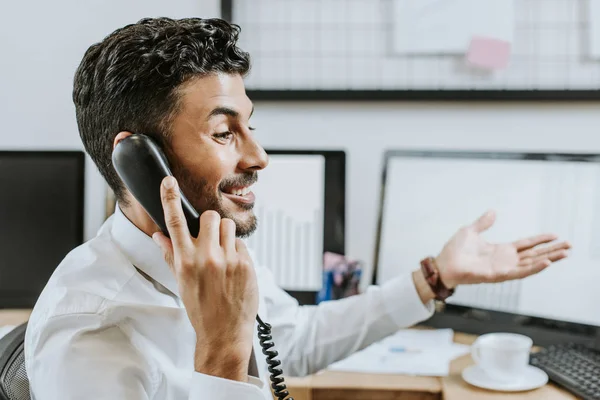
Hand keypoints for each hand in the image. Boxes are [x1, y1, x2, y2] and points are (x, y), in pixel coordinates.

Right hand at [152, 176, 257, 381]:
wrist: (224, 332)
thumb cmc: (200, 308)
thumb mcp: (181, 282)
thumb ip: (171, 255)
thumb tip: (159, 235)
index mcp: (184, 261)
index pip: (175, 223)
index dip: (170, 198)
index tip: (169, 181)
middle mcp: (205, 258)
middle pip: (211, 216)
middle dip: (211, 223)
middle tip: (211, 238)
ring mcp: (228, 260)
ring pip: (229, 227)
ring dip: (226, 236)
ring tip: (223, 255)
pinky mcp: (246, 264)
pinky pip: (241, 244)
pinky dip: (237, 252)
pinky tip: (234, 269)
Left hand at [436, 210, 570, 288]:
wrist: (443, 264)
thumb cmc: (454, 250)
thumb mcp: (470, 231)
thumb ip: (483, 223)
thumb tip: (493, 212)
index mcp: (500, 250)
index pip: (526, 244)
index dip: (540, 240)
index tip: (555, 235)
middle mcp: (505, 260)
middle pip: (534, 254)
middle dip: (551, 250)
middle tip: (569, 245)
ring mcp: (503, 268)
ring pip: (531, 264)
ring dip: (549, 259)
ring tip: (565, 253)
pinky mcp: (498, 275)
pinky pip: (520, 272)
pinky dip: (533, 268)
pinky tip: (546, 262)